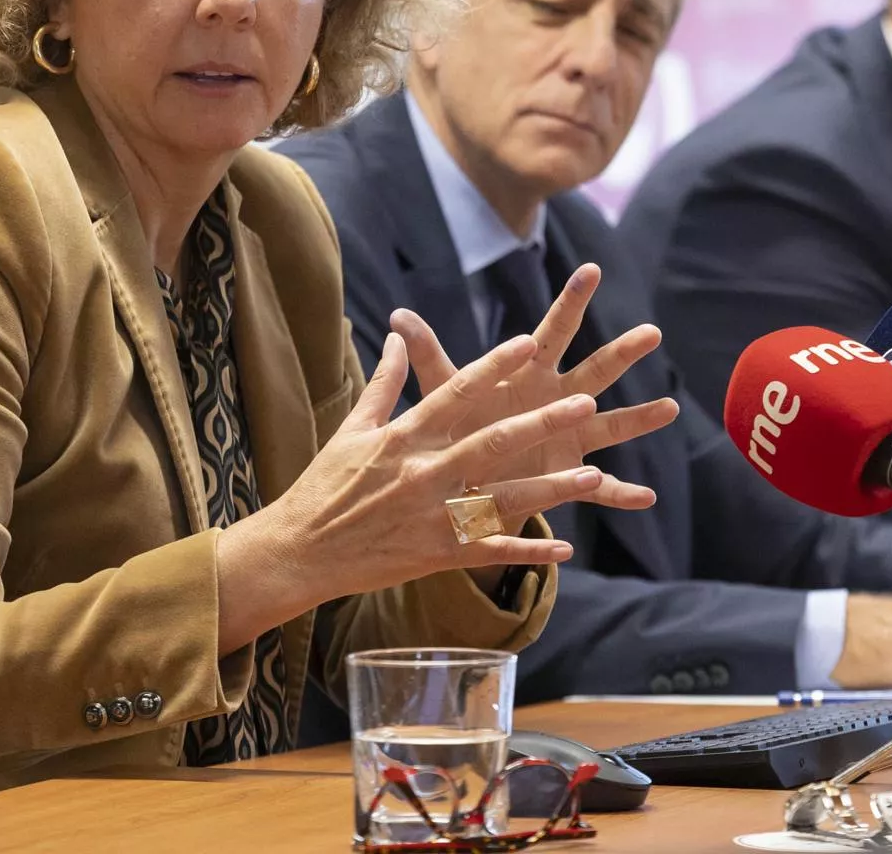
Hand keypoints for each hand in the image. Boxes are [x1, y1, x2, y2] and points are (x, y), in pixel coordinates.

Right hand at [220, 327, 674, 644]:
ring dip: (549, 489)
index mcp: (403, 437)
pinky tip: (563, 547)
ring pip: (501, 501)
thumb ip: (384, 383)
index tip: (529, 343)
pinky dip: (526, 551)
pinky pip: (489, 552)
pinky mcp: (435, 556)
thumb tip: (398, 336)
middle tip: (583, 403)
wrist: (299, 552)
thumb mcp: (352, 430)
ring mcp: (431, 517)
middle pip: (491, 444)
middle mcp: (422, 473)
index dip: (494, 367)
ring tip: (592, 476)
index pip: (455, 394)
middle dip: (540, 423)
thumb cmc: (325, 486)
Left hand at [388, 262, 679, 515]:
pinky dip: (621, 493)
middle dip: (622, 352)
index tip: (591, 268)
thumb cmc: (459, 426)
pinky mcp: (566, 475)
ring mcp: (568, 437)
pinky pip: (599, 487)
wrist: (463, 481)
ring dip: (639, 418)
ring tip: (670, 408)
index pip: (553, 331)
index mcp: (529, 374)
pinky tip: (646, 499)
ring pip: (609, 424)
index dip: (570, 300)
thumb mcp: (444, 392)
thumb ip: (427, 354)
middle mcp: (556, 400)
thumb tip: (397, 315)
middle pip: (595, 370)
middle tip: (652, 332)